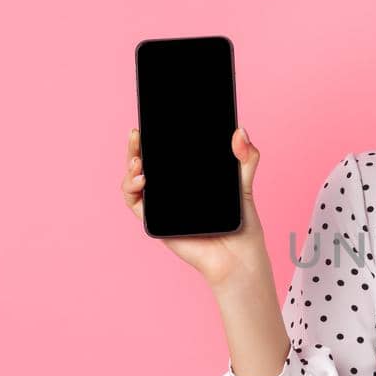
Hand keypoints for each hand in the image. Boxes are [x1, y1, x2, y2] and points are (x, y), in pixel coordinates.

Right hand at [121, 125, 270, 287]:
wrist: (239, 255)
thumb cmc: (241, 223)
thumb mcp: (245, 184)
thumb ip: (245, 158)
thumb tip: (241, 132)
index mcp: (189, 178)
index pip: (167, 153)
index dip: (156, 137)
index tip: (153, 120)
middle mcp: (171, 189)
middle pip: (146, 162)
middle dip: (136, 146)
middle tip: (137, 133)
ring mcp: (162, 205)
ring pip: (135, 179)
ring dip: (130, 164)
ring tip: (138, 158)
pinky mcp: (155, 221)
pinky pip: (135, 202)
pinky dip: (131, 188)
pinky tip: (142, 179)